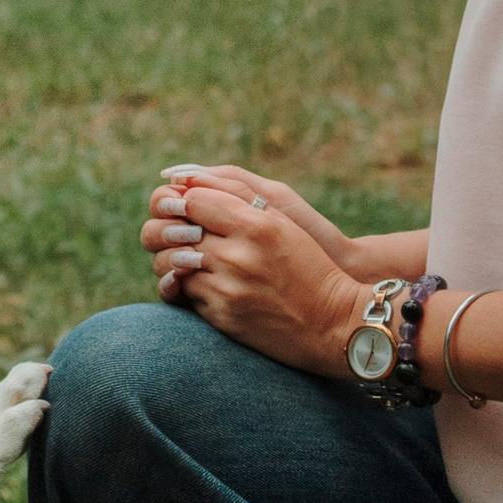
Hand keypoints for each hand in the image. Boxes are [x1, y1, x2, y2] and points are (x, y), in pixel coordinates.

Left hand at [140, 169, 363, 377]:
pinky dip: (190, 286)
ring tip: (196, 259)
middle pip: (174, 232)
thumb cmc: (308, 263)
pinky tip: (211, 283)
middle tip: (183, 232)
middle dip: (170, 229)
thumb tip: (183, 179)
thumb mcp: (280, 219)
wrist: (332, 322)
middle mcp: (237, 257)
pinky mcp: (222, 317)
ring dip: (174, 260)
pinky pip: (185, 294)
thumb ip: (234, 193)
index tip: (191, 206)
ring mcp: (226, 290)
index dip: (184, 201)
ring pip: (171, 265)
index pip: (191, 200)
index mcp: (254, 225)